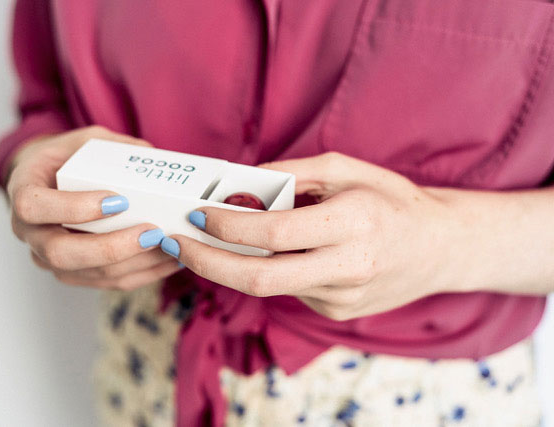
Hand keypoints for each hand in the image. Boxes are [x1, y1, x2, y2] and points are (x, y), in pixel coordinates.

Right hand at [7, 126, 181, 288]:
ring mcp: (49, 258)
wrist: (51, 182)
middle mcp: (29, 232)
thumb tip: (152, 156)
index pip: (34, 207)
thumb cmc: (67, 159)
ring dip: (135, 263)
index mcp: (24, 191)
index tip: (118, 201)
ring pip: (89, 273)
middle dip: (111, 247)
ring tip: (170, 246)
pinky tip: (170, 260)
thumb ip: (114, 146)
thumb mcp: (85, 141)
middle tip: (151, 232)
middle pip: (60, 253)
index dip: (74, 208)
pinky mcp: (74, 274)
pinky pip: (108, 283)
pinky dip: (143, 273)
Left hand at [165, 152, 457, 320]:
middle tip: (176, 245)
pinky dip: (272, 268)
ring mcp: (343, 298)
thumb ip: (292, 172)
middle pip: (259, 279)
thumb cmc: (391, 199)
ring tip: (216, 239)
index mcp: (354, 223)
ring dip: (235, 263)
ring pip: (270, 284)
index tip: (197, 215)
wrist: (440, 248)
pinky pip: (291, 289)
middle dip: (207, 263)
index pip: (274, 232)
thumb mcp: (347, 168)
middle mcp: (349, 267)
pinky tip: (279, 252)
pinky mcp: (339, 313)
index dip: (227, 226)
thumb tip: (240, 184)